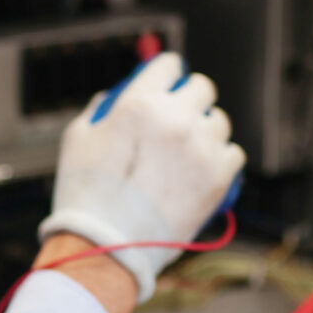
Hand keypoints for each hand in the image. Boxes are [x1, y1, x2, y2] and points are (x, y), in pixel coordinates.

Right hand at [39, 52, 243, 304]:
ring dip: (207, 131)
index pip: (168, 65)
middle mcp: (176, 120)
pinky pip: (233, 153)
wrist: (107, 246)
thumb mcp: (78, 139)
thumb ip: (101, 110)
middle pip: (203, 88)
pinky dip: (221, 159)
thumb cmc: (87, 196)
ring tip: (189, 151)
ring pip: (219, 122)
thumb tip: (113, 100)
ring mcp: (201, 149)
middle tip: (183, 115)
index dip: (168, 72)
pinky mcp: (219, 178)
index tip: (169, 82)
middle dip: (192, 98)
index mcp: (140, 103)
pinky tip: (205, 169)